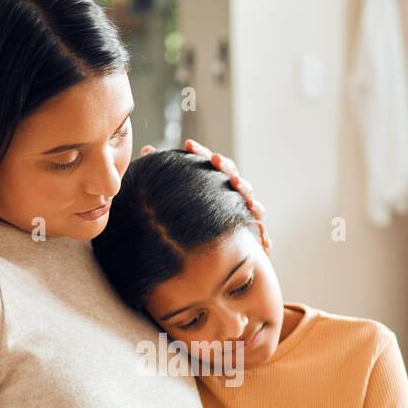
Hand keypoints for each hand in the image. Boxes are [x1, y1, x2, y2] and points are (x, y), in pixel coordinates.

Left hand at [138, 138, 269, 249]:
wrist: (204, 262)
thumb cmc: (189, 226)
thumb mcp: (174, 200)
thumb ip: (166, 175)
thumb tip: (147, 150)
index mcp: (216, 184)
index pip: (212, 163)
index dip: (201, 153)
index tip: (188, 145)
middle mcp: (232, 196)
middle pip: (233, 175)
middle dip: (225, 166)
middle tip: (214, 159)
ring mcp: (244, 214)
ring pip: (249, 197)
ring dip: (244, 188)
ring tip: (235, 184)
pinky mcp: (252, 237)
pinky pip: (260, 232)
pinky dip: (259, 223)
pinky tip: (253, 213)